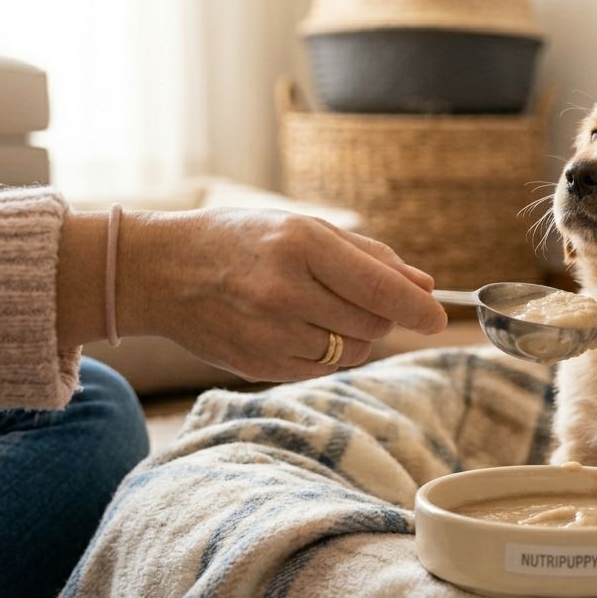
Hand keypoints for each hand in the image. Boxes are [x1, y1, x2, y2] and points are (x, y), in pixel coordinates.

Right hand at [58, 208, 446, 381]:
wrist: (159, 271)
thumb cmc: (241, 240)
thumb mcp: (303, 229)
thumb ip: (369, 257)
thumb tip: (424, 285)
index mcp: (299, 244)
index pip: (379, 287)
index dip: (416, 307)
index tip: (437, 318)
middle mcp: (285, 291)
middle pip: (372, 323)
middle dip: (379, 314)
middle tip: (349, 295)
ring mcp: (270, 333)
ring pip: (352, 351)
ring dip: (352, 334)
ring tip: (313, 307)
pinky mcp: (258, 366)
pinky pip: (322, 369)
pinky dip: (324, 353)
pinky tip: (293, 328)